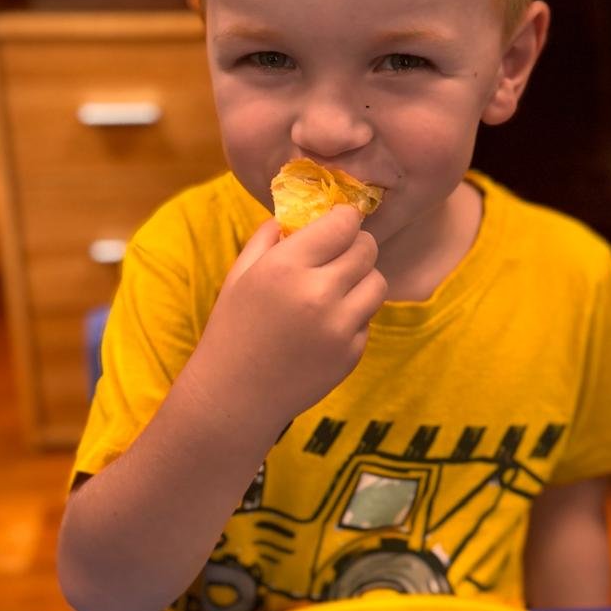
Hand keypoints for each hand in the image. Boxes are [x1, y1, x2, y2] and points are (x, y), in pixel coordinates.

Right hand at [192, 205, 386, 426]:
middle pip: (367, 249)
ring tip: (337, 288)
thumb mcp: (240, 275)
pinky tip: (326, 325)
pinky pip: (368, 318)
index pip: (343, 224)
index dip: (345, 218)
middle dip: (355, 246)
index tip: (339, 222)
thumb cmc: (233, 330)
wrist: (236, 396)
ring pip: (377, 282)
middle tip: (339, 254)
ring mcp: (340, 326)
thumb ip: (269, 236)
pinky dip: (354, 315)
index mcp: (286, 266)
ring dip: (362, 279)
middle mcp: (319, 293)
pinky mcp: (352, 353)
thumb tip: (299, 213)